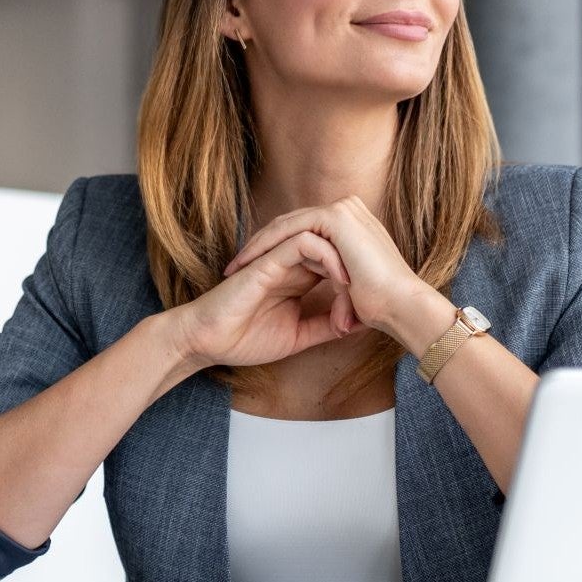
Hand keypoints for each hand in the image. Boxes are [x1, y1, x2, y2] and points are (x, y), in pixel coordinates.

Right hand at [170, 228, 368, 370]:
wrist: (209, 343)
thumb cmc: (245, 338)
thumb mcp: (299, 336)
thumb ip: (326, 326)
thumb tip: (360, 325)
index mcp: (300, 277)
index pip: (339, 263)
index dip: (360, 283)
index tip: (371, 314)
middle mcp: (292, 262)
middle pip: (337, 247)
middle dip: (359, 269)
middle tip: (370, 300)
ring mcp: (280, 257)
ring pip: (324, 238)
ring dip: (348, 260)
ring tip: (358, 289)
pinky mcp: (268, 259)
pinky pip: (304, 242)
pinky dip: (328, 256)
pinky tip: (341, 279)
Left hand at [223, 196, 437, 346]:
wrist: (402, 307)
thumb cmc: (382, 308)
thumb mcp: (352, 291)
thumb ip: (336, 285)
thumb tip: (331, 307)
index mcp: (351, 227)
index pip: (301, 232)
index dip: (274, 251)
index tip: (250, 273)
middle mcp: (347, 212)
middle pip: (290, 225)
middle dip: (260, 246)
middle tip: (234, 268)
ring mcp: (342, 211)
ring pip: (286, 224)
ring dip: (258, 245)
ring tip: (236, 267)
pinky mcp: (335, 217)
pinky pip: (290, 228)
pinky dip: (268, 245)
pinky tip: (251, 263)